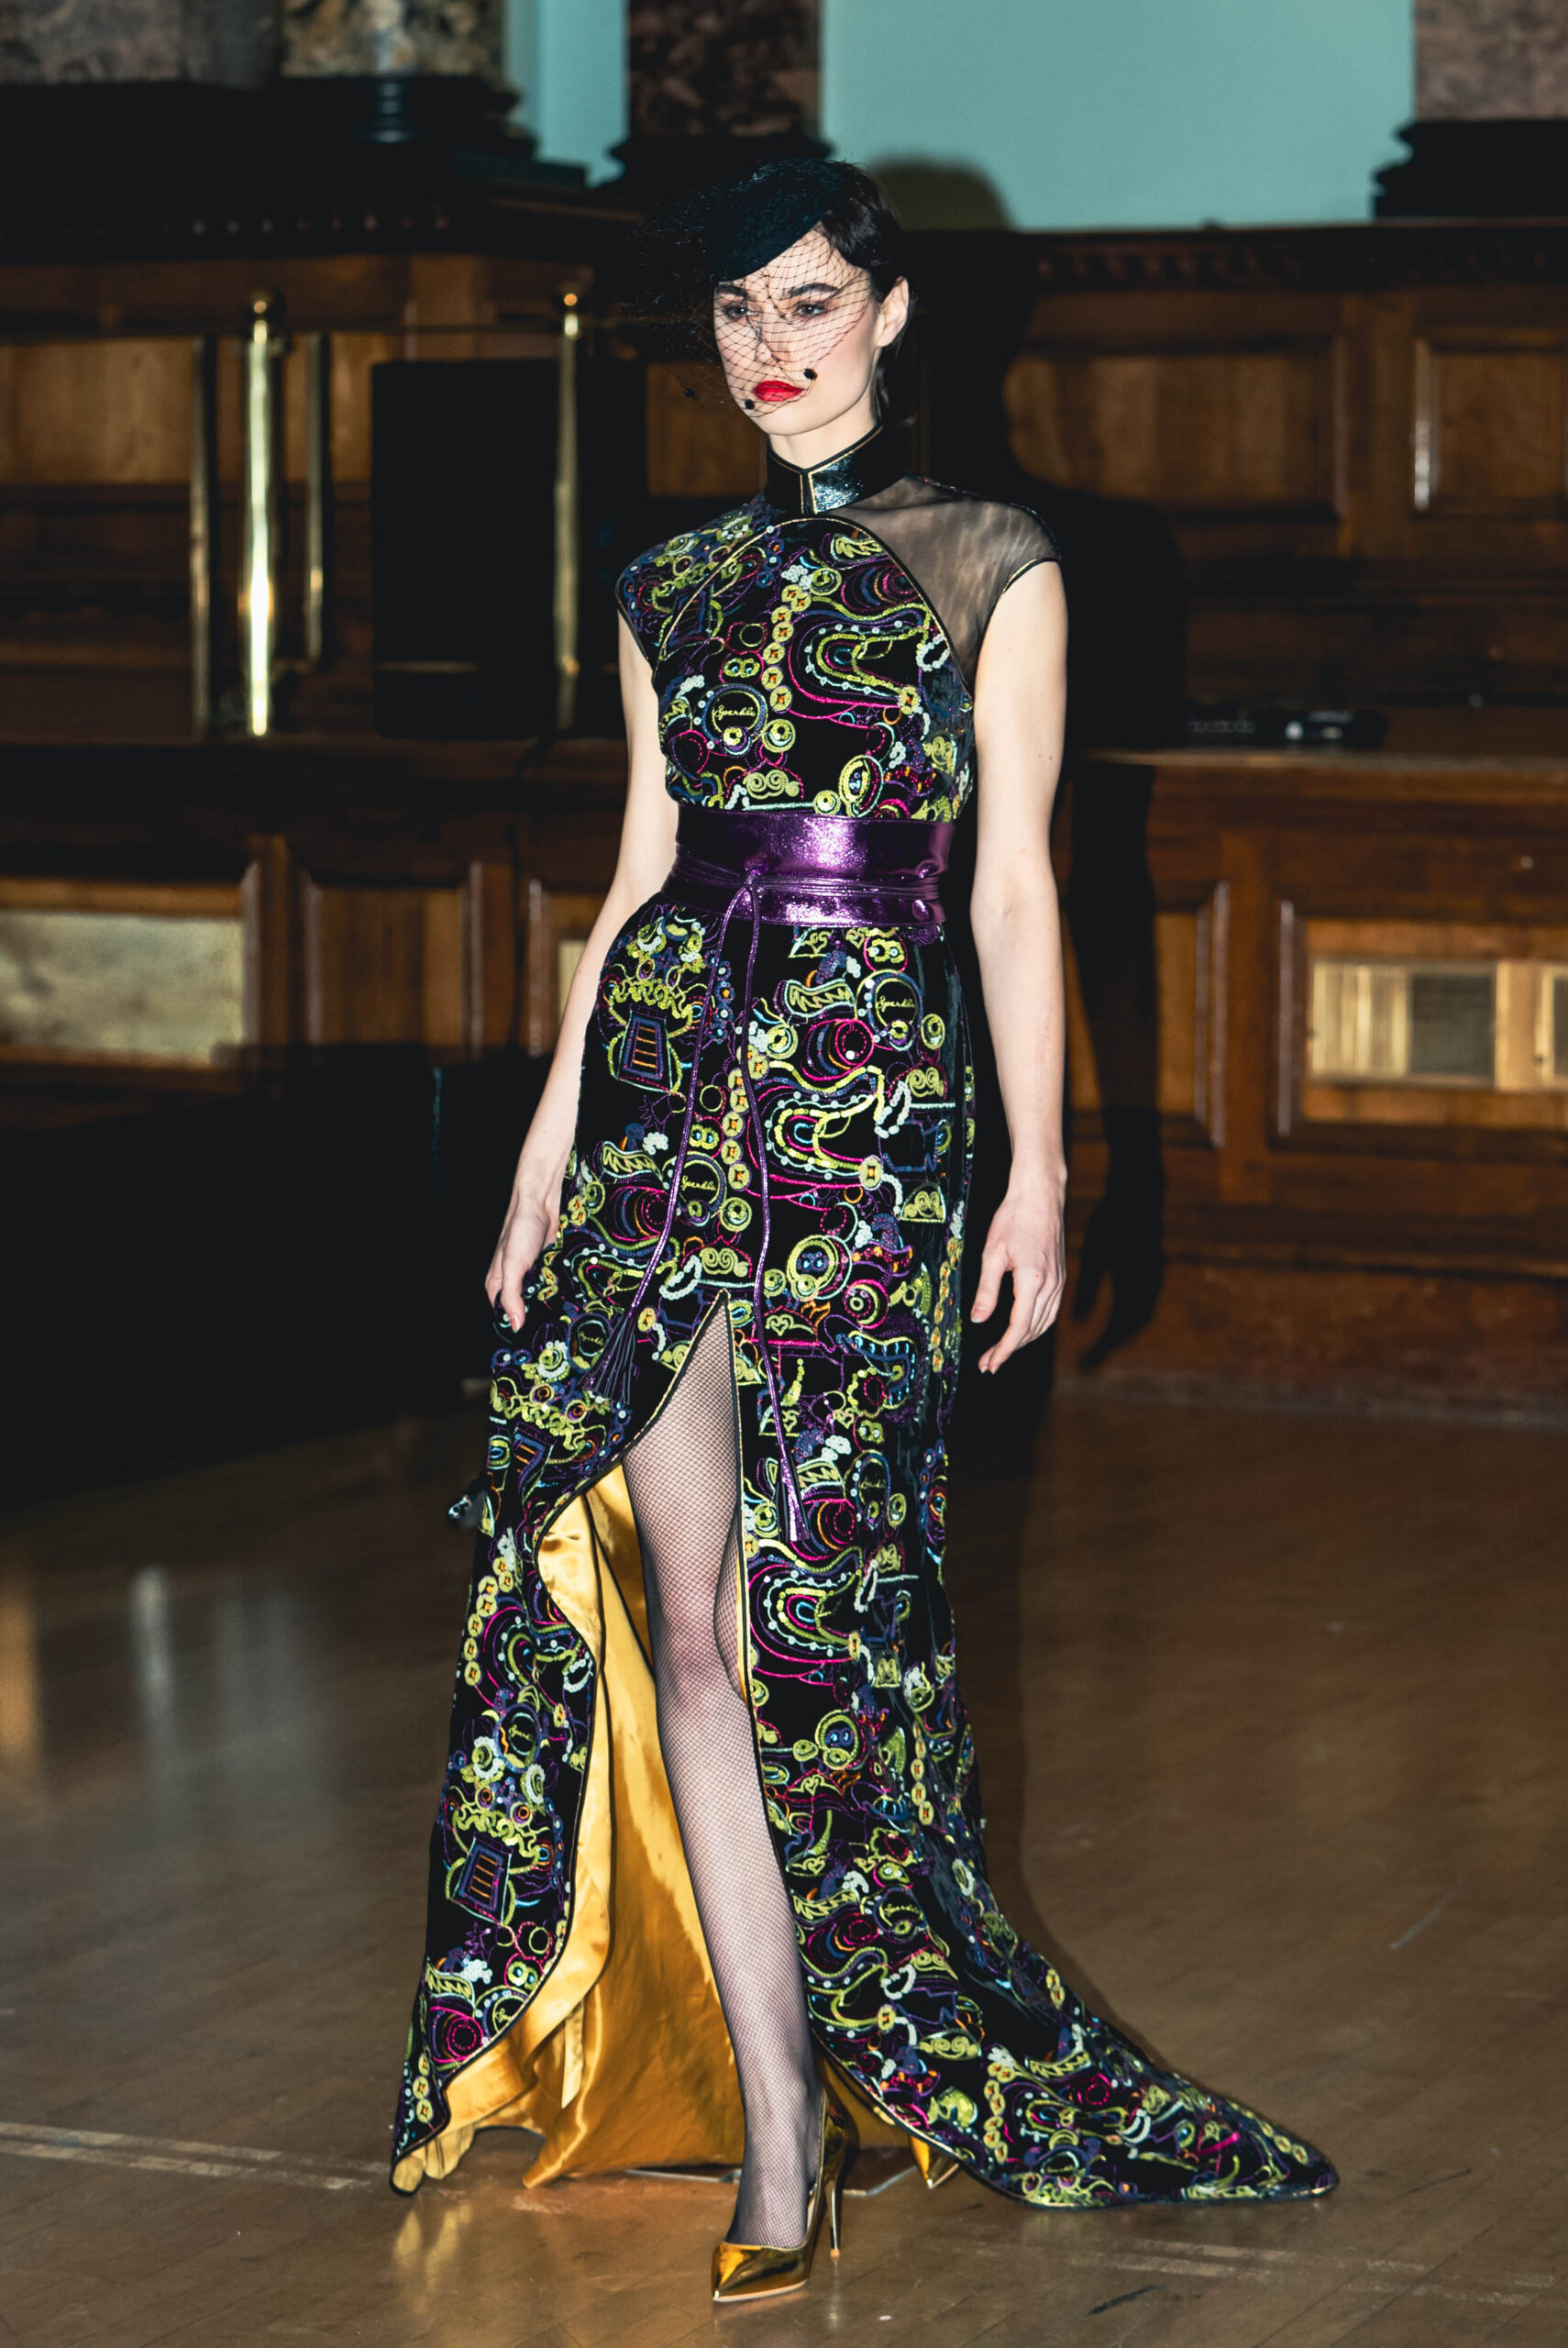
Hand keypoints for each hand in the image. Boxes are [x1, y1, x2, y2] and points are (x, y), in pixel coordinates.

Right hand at [485, 1182, 559, 1333]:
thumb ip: (512, 1296)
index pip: (504, 1314)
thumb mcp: (512, 1265)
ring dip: (550, 1303)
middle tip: (553, 1329)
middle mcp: (513, 1282)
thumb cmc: (521, 1231)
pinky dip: (559, 1290)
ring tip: (563, 1315)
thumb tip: (515, 1326)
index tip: (534, 1338)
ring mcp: (531, 1275)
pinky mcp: (547, 1268)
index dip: (518, 1325)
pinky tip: (569, 1298)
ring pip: (540, 1298)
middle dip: (537, 1316)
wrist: (541, 1204)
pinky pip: (553, 1286)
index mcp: (497, 1284)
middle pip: (524, 1308)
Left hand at [971, 1179, 1066, 1373]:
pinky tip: (1020, 1328)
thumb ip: (986, 1290)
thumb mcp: (992, 1253)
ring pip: (1044, 1323)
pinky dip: (1035, 1326)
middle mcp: (1051, 1284)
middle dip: (1010, 1349)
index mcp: (1032, 1280)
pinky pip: (1050, 1310)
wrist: (1040, 1195)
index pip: (1019, 1326)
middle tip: (988, 1363)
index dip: (1004, 1349)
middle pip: (1032, 1330)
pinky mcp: (1060, 1276)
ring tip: (1001, 1351)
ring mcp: (1059, 1281)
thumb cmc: (1013, 1219)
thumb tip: (977, 1320)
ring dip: (1023, 1340)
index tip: (989, 1364)